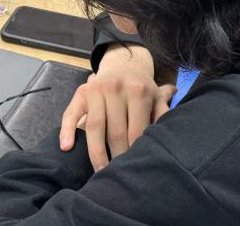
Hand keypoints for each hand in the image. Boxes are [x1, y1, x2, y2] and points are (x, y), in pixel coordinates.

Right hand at [59, 44, 175, 170]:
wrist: (123, 64)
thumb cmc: (141, 87)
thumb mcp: (156, 96)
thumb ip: (164, 113)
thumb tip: (173, 130)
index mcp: (138, 91)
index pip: (137, 130)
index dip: (135, 152)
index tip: (134, 169)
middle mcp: (116, 88)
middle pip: (115, 131)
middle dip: (117, 156)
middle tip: (118, 175)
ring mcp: (97, 90)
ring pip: (95, 127)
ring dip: (96, 153)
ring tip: (101, 172)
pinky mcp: (81, 92)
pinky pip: (71, 113)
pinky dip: (67, 130)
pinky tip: (67, 147)